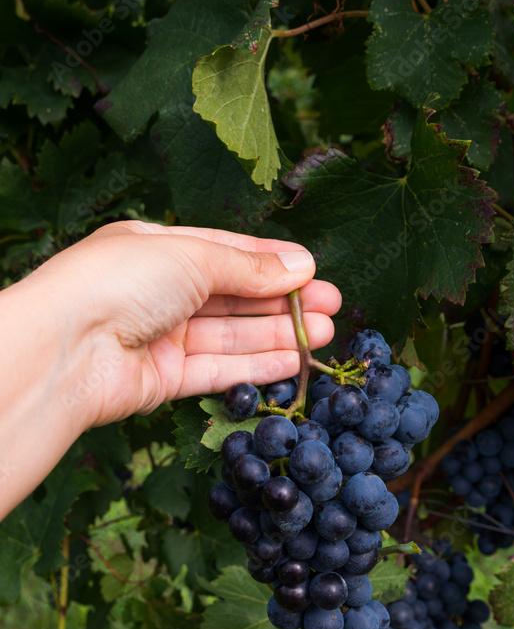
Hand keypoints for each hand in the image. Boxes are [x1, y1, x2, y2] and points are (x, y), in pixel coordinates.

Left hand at [26, 220, 340, 427]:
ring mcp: (160, 337)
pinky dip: (256, 365)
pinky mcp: (163, 379)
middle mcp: (159, 292)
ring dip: (279, 334)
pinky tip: (294, 360)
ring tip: (325, 334)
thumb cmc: (117, 283)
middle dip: (284, 301)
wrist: (65, 349)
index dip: (272, 262)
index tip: (313, 270)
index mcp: (156, 249)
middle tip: (333, 305)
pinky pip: (219, 370)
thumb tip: (299, 266)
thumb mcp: (192, 256)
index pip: (226, 253)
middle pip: (234, 297)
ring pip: (232, 335)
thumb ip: (248, 267)